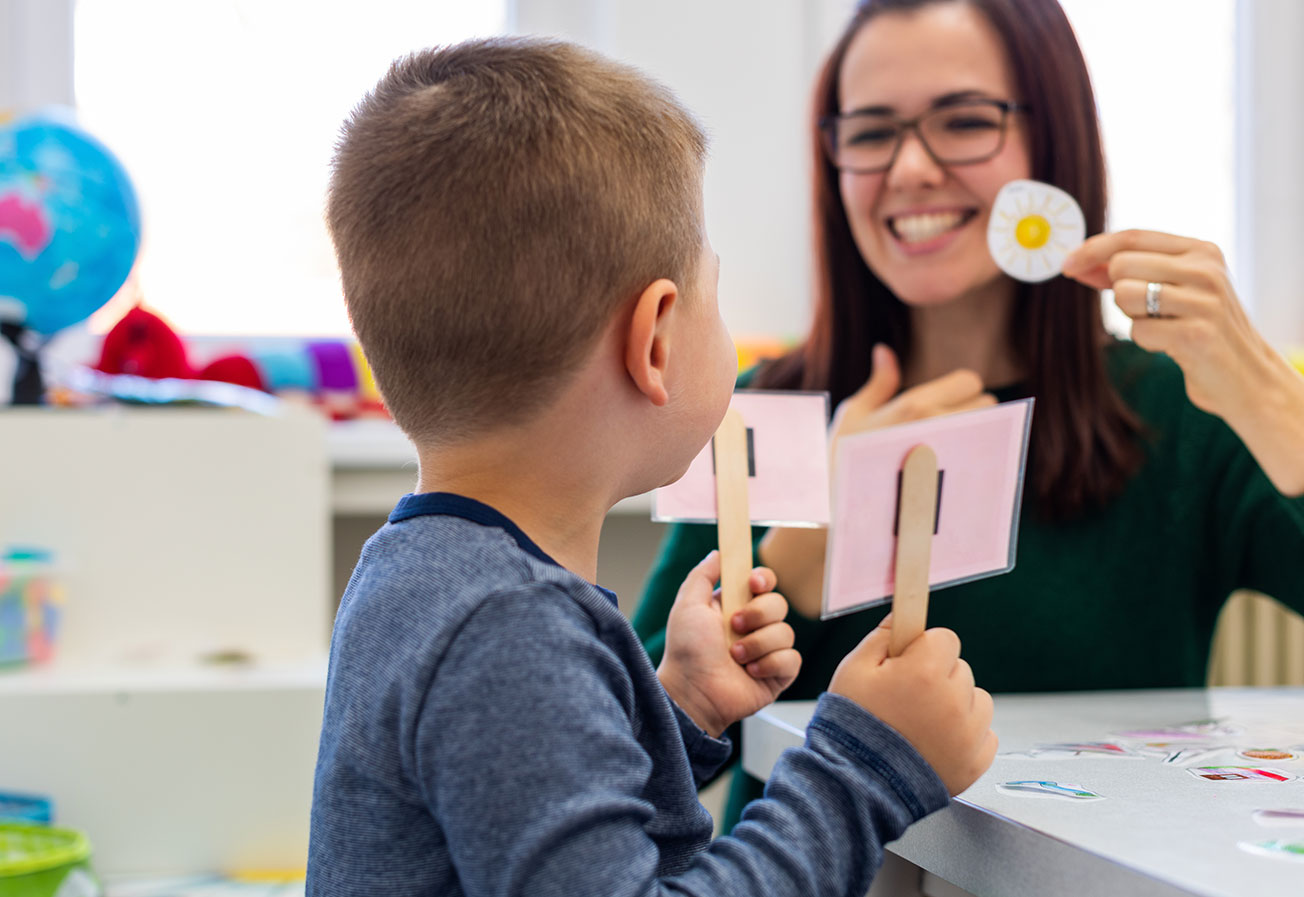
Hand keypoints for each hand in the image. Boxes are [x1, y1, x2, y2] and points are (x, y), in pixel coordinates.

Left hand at [658, 551, 800, 737]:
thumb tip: (718, 553)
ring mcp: (768, 650)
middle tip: (734, 626)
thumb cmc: (685, 651)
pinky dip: (769, 663)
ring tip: (735, 656)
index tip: (753, 584)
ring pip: (785, 632)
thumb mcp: (688, 606)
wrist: (692, 691)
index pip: (764, 583)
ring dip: (757, 644)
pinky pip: (791, 659)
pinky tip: (750, 672)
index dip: (764, 580)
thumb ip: (702, 576)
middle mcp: (755, 626)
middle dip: (758, 614)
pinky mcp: (778, 674)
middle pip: (779, 603)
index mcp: (736, 606)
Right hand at [757, 346, 995, 620]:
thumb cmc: (840, 459)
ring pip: (992, 436)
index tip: (943, 402)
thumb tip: (885, 351)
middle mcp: (941, 429)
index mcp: (916, 405)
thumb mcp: (853, 414)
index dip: (959, 389)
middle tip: (946, 427)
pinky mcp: (958, 488)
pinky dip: (977, 465)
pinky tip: (952, 472)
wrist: (837, 513)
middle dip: (972, 412)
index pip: (970, 381)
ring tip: (950, 449)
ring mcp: (953, 460)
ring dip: (978, 437)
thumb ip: (879, 382)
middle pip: (987, 405)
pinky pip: (986, 466)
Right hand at [830, 618, 996, 795]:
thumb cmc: (853, 724)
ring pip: (976, 699)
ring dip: (956, 705)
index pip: (946, 639)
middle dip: (937, 676)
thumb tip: (902, 616)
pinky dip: (966, 735)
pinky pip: (985, 733)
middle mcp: (954, 700)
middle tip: (907, 698)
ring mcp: (969, 734)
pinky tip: (937, 742)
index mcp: (926, 672)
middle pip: (960, 669)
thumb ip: (882, 636)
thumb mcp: (853, 669)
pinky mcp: (976, 761)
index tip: (908, 663)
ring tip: (922, 723)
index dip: (924, 649)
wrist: (858, 783)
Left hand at [1063, 230, 1277, 418]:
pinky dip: (1147, 341)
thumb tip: (1080, 262)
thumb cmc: (1200, 329)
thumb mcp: (1175, 289)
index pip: (1133, 236)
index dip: (1093, 249)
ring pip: (1125, 295)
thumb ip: (1133, 271)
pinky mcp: (1196, 335)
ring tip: (1165, 326)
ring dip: (1134, 317)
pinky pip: (1138, 331)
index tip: (1067, 264)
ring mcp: (1204, 301)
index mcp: (1201, 250)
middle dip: (1118, 292)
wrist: (1246, 376)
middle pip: (1121, 265)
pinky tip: (1174, 345)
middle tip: (1148, 311)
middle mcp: (1206, 269)